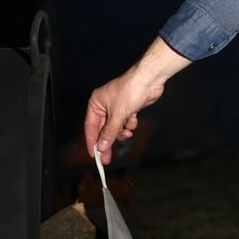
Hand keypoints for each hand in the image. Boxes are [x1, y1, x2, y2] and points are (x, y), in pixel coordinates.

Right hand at [85, 37, 189, 163]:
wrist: (149, 80)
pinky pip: (126, 123)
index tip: (94, 155)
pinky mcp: (128, 108)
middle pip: (103, 130)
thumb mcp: (117, 115)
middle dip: (107, 142)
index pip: (90, 127)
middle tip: (107, 158)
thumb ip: (109, 132)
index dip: (92, 142)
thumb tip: (102, 146)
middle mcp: (104, 106)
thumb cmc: (130, 90)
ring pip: (116, 128)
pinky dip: (130, 124)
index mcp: (96, 103)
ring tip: (127, 133)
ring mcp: (117, 107)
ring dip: (122, 132)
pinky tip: (134, 119)